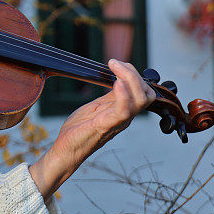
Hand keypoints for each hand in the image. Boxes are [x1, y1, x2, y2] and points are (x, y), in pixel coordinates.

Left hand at [28, 59, 155, 198]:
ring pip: (141, 99)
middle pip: (147, 94)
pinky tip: (116, 82)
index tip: (116, 63)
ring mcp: (118, 121)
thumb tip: (118, 78)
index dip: (134, 73)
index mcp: (123, 110)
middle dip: (134, 74)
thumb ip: (110, 96)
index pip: (143, 91)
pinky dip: (123, 94)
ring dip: (130, 77)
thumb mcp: (97, 107)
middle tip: (114, 63)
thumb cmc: (79, 129)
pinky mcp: (106, 125)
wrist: (67, 150)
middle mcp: (125, 116)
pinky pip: (123, 110)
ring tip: (114, 65)